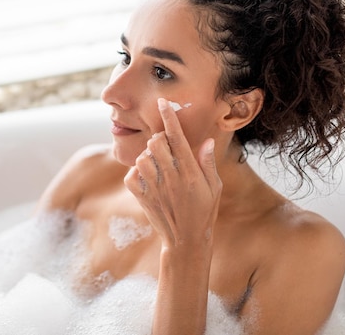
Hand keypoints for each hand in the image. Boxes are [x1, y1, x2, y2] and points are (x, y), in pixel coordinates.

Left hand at [124, 98, 221, 248]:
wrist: (185, 242)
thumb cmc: (203, 213)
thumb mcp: (213, 188)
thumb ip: (207, 164)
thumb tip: (206, 140)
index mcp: (190, 173)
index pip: (177, 138)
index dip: (169, 118)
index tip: (163, 103)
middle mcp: (171, 178)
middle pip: (156, 143)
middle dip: (159, 140)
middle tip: (166, 149)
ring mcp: (155, 189)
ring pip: (141, 157)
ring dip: (147, 156)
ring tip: (156, 166)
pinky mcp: (142, 198)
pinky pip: (131, 176)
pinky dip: (135, 174)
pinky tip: (147, 179)